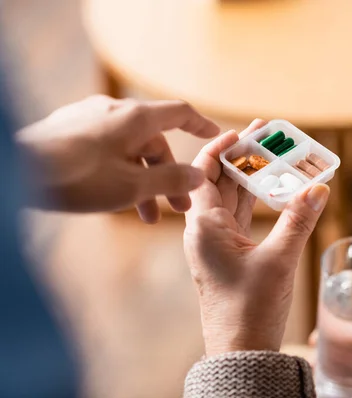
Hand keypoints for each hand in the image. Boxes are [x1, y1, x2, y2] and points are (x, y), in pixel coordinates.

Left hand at [17, 95, 219, 222]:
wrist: (13, 171)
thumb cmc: (75, 177)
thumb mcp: (131, 186)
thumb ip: (170, 180)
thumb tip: (199, 175)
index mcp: (135, 118)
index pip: (180, 112)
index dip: (201, 124)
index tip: (215, 135)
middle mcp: (113, 111)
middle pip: (153, 141)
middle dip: (168, 176)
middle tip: (176, 208)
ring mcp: (88, 119)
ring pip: (128, 149)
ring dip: (142, 179)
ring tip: (144, 216)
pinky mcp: (68, 131)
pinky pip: (106, 148)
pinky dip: (120, 170)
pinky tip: (113, 195)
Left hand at [184, 120, 329, 355]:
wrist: (241, 352)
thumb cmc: (249, 310)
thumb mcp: (278, 260)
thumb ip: (297, 221)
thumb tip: (319, 188)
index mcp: (204, 227)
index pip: (204, 173)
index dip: (221, 148)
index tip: (242, 132)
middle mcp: (206, 230)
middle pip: (222, 181)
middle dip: (245, 157)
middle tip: (269, 135)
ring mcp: (218, 242)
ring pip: (235, 198)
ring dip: (253, 177)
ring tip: (276, 154)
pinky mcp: (232, 254)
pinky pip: (244, 217)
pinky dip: (260, 200)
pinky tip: (277, 187)